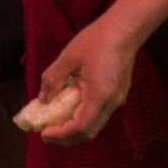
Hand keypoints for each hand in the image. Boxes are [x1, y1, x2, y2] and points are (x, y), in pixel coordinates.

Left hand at [33, 18, 141, 146]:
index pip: (80, 127)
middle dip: (67, 138)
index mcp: (99, 95)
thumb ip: (52, 80)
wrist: (124, 29)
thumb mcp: (68, 57)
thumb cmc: (97, 39)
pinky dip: (83, 119)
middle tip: (47, 134)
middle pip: (89, 133)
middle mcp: (111, 103)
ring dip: (75, 130)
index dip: (61, 135)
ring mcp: (117, 100)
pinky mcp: (118, 95)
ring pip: (95, 126)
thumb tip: (42, 99)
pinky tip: (70, 110)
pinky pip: (99, 115)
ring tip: (56, 124)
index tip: (44, 134)